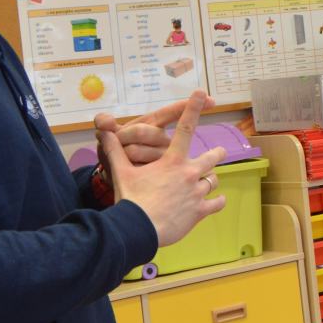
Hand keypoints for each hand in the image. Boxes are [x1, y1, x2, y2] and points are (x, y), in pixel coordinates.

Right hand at [100, 91, 227, 247]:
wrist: (139, 228)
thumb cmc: (131, 199)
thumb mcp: (120, 172)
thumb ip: (115, 150)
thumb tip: (103, 131)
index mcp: (172, 161)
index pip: (185, 128)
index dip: (193, 108)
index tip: (202, 94)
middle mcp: (189, 173)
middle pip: (212, 156)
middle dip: (216, 153)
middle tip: (219, 151)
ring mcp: (197, 193)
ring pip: (213, 180)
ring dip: (211, 179)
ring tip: (208, 181)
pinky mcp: (200, 211)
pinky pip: (217, 203)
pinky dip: (217, 202)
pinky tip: (216, 202)